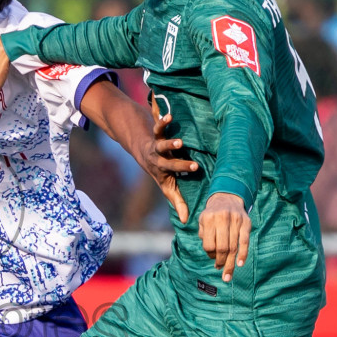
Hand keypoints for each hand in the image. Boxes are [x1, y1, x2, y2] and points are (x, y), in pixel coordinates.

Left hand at [132, 104, 197, 223]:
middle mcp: (158, 161)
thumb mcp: (167, 187)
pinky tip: (168, 114)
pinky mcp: (155, 134)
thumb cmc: (159, 170)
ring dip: (169, 144)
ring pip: (161, 145)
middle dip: (180, 164)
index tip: (196, 171)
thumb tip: (186, 221)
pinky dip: (162, 121)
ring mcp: (156, 147)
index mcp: (163, 174)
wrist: (140, 149)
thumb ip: (177, 202)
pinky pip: (158, 128)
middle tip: (193, 162)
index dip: (182, 177)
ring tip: (179, 142)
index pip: (173, 180)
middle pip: (168, 164)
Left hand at [198, 191, 250, 280]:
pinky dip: (243, 254)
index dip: (210, 255)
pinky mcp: (246, 222)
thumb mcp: (203, 221)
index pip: (209, 244)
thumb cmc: (213, 214)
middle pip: (222, 247)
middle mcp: (222, 218)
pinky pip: (245, 241)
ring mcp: (236, 220)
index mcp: (208, 218)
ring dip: (231, 263)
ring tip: (228, 275)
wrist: (227, 198)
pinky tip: (239, 264)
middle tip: (221, 272)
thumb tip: (212, 255)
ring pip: (234, 246)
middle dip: (221, 262)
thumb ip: (204, 236)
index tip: (213, 259)